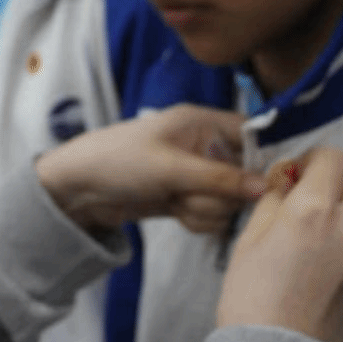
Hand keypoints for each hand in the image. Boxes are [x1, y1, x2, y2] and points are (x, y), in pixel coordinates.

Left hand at [35, 104, 265, 234]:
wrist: (77, 189)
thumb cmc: (118, 161)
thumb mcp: (171, 168)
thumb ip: (220, 178)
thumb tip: (265, 187)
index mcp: (200, 122)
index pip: (251, 133)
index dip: (261, 158)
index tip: (260, 184)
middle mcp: (203, 145)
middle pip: (244, 175)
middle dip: (222, 194)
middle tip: (191, 194)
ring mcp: (195, 174)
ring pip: (229, 200)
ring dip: (206, 209)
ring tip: (176, 202)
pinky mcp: (186, 197)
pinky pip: (212, 214)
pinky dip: (197, 219)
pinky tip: (174, 212)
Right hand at [216, 147, 342, 341]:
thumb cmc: (251, 297)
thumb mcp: (249, 239)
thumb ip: (273, 201)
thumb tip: (287, 180)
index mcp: (313, 210)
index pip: (332, 158)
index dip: (310, 159)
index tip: (291, 175)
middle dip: (339, 173)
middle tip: (311, 189)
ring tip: (313, 221)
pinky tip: (319, 248)